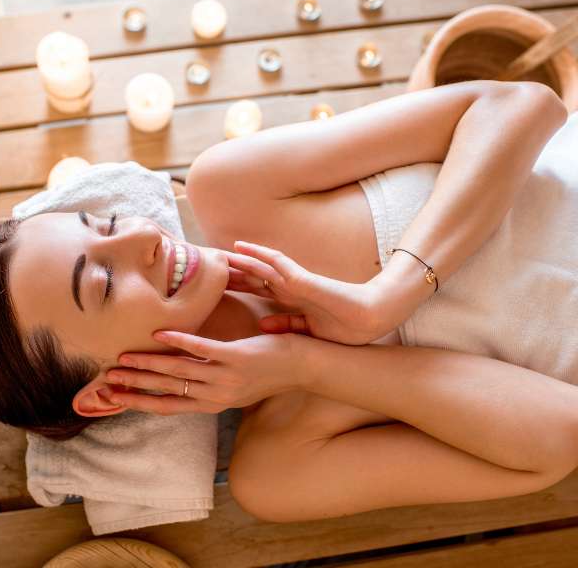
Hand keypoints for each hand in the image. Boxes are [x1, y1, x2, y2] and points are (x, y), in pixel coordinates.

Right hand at [103, 330, 308, 414]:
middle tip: (107, 379)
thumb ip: (207, 382)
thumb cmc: (268, 371)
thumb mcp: (234, 385)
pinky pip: (205, 349)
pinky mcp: (239, 358)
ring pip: (179, 371)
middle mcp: (217, 395)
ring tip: (124, 357)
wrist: (305, 367)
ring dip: (148, 364)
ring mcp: (227, 377)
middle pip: (167, 390)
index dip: (139, 402)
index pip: (168, 406)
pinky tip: (161, 335)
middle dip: (135, 384)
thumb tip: (180, 375)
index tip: (114, 397)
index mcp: (214, 402)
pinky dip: (180, 342)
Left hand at [224, 240, 385, 344]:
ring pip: (260, 264)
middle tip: (205, 267)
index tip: (212, 287)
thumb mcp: (307, 330)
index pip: (257, 289)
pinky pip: (277, 262)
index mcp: (291, 298)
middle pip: (253, 274)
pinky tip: (242, 248)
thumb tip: (261, 326)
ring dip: (238, 258)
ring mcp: (296, 280)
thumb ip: (286, 325)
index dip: (236, 285)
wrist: (372, 318)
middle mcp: (290, 285)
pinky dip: (259, 254)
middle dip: (231, 271)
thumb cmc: (345, 327)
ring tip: (216, 253)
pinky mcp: (304, 278)